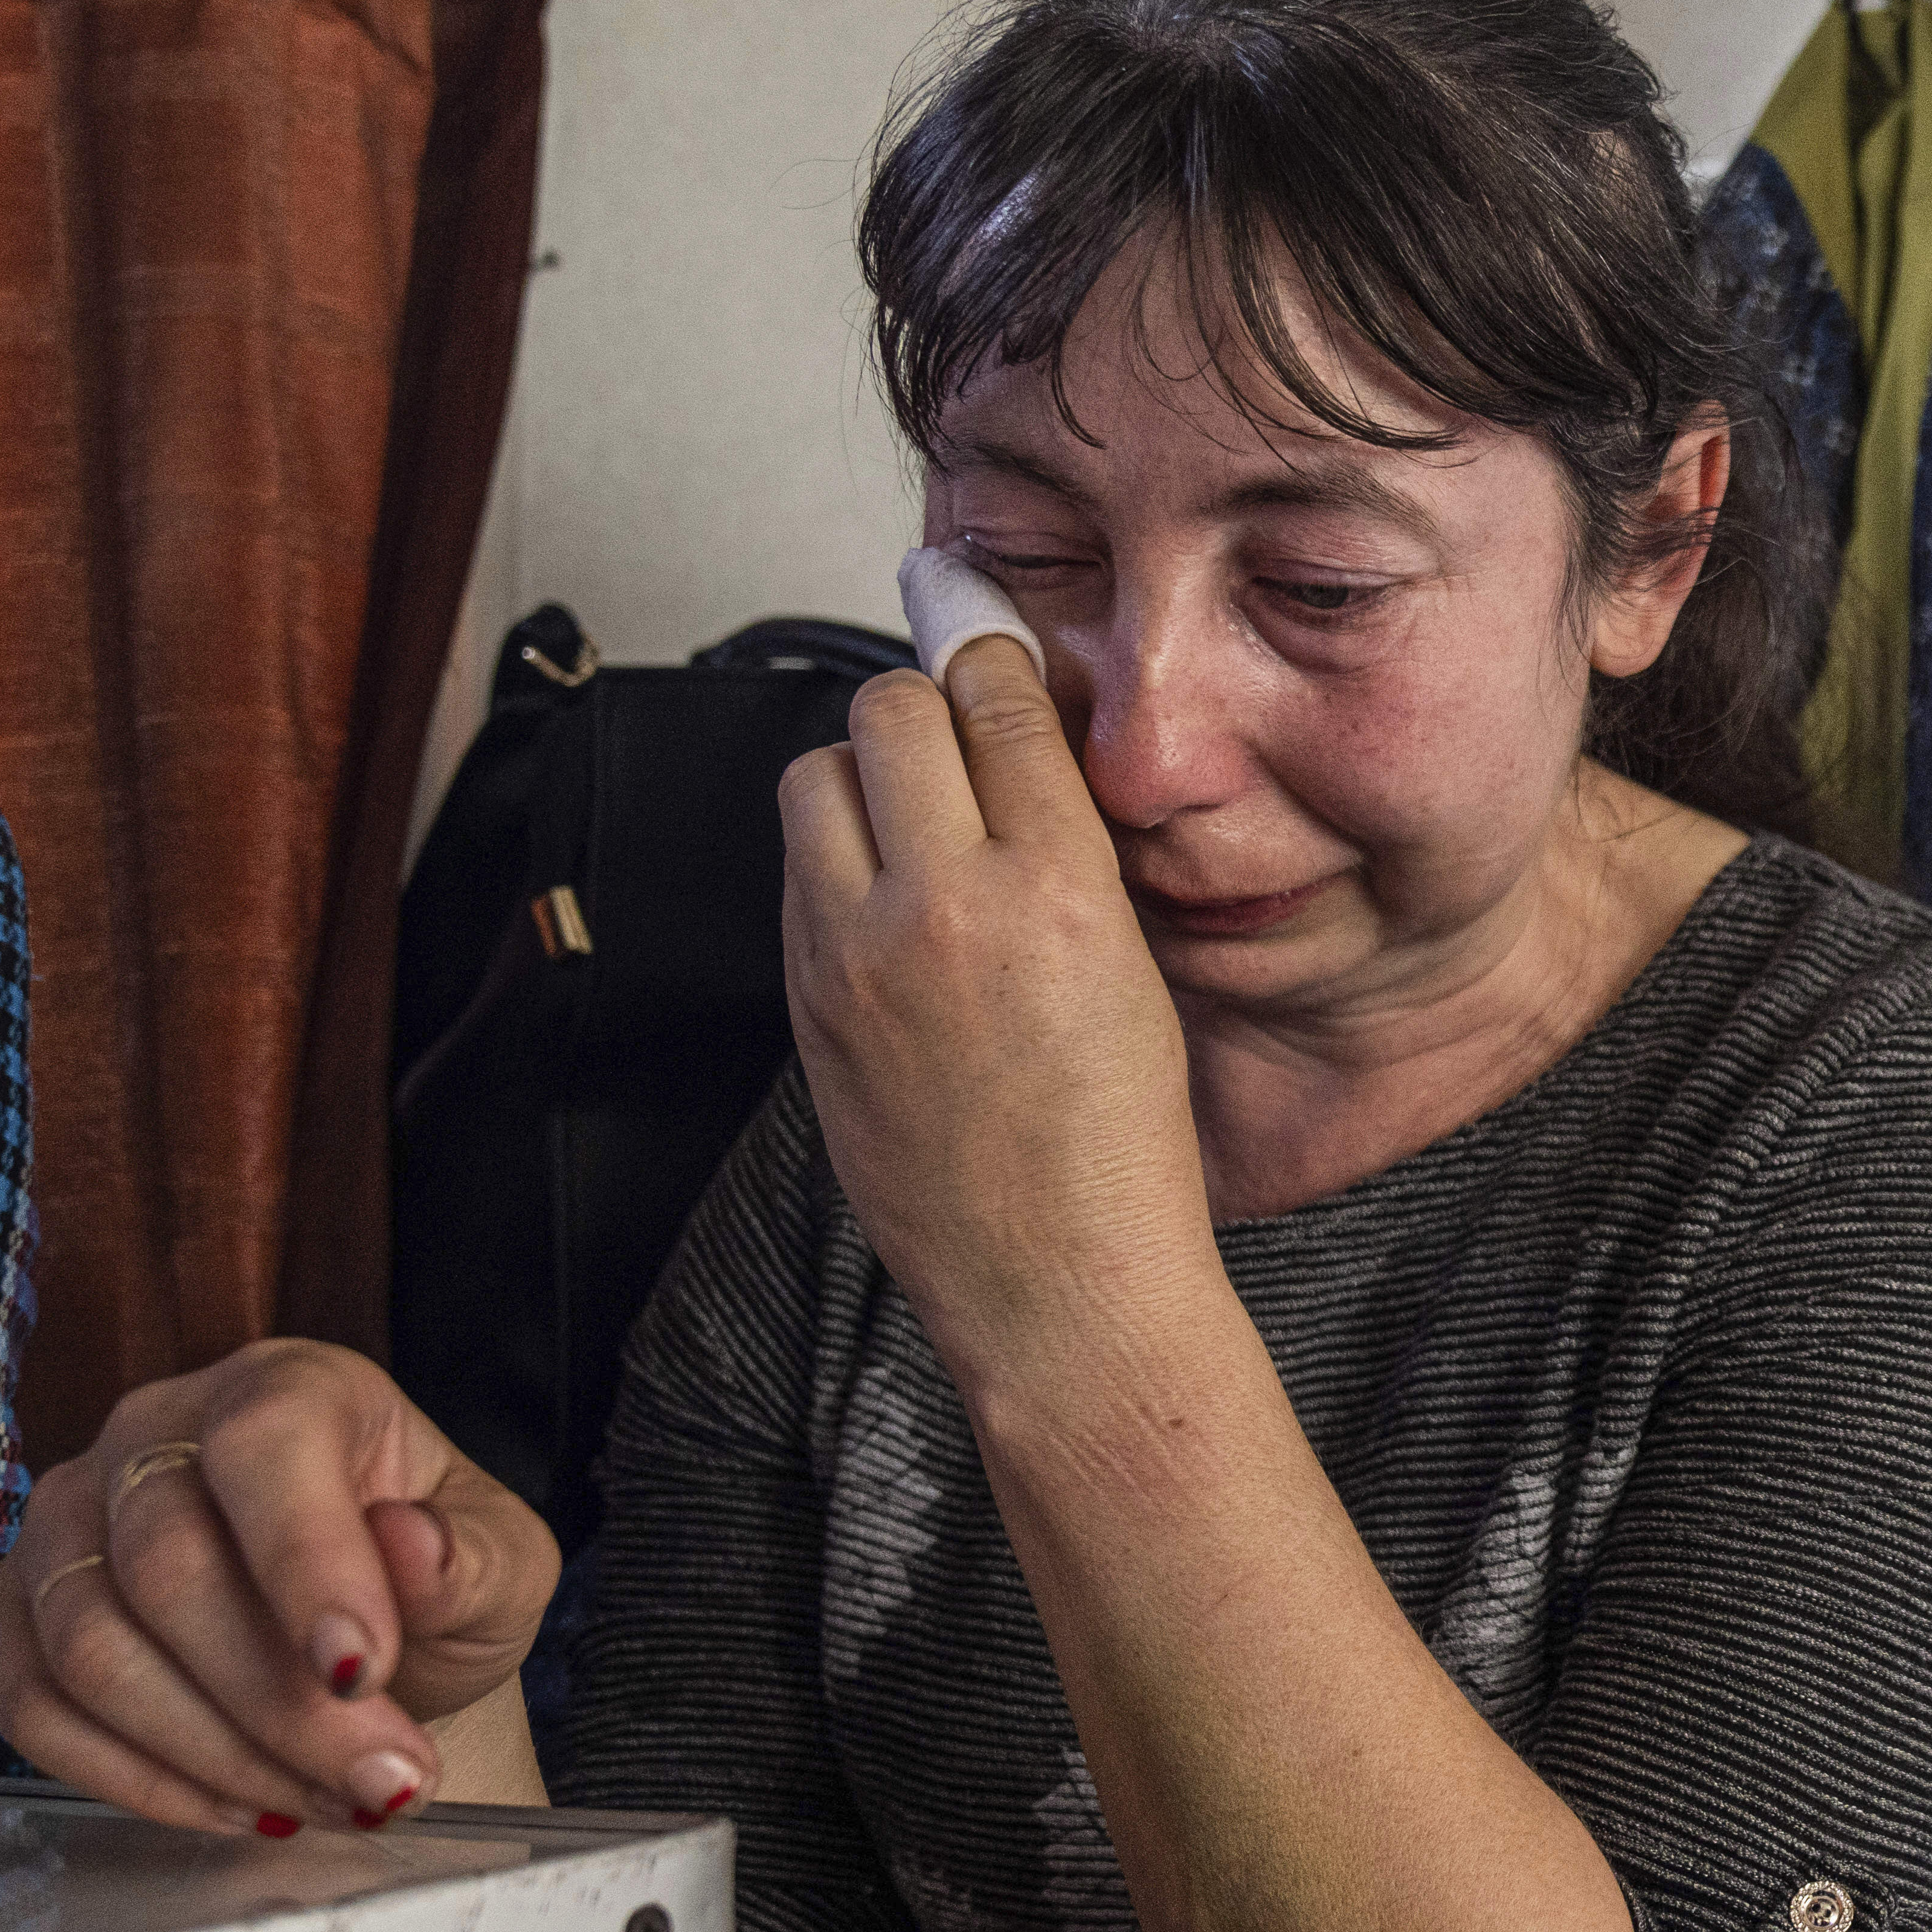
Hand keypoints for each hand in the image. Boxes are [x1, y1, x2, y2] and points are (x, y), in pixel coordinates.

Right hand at [0, 1341, 555, 1833]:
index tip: (362, 1671)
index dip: (305, 1564)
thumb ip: (470, 1559)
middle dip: (279, 1704)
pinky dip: (137, 1779)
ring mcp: (67, 1520)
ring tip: (331, 1801)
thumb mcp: (501, 1566)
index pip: (263, 1448)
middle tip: (381, 1782)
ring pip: (90, 1648)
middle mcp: (151, 1433)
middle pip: (167, 1569)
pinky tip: (240, 1806)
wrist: (367, 1644)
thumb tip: (411, 1545)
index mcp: (286, 1387)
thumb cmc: (433, 1586)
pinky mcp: (18, 1610)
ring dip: (217, 1754)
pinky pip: (31, 1706)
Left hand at [780, 638, 1214, 1387]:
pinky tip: (886, 900)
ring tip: (912, 819)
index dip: (996, 658)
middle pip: (890, 710)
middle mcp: (945, 908)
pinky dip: (835, 857)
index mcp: (1057, 891)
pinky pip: (797, 871)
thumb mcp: (1134, 967)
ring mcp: (856, 956)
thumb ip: (1065, 850)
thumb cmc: (1118, 1148)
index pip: (1000, 699)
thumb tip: (1014, 740)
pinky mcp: (805, 1003)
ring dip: (863, 773)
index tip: (993, 647)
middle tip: (954, 735)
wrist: (1057, 1284)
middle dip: (923, 705)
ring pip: (819, 775)